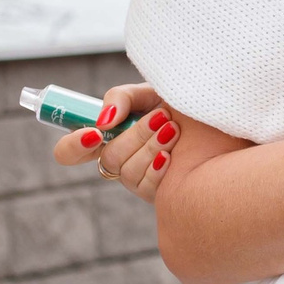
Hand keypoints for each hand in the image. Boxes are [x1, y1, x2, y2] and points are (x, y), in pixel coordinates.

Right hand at [51, 83, 176, 202]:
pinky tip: (172, 154)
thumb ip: (121, 98)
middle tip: (160, 117)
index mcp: (108, 136)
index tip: (96, 132)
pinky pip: (145, 186)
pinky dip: (158, 166)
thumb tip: (103, 122)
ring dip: (151, 146)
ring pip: (126, 171)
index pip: (71, 152)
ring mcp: (135, 178)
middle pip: (108, 158)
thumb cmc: (178, 105)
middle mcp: (118, 159)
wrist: (212, 120)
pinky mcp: (154, 192)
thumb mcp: (147, 92)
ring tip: (174, 128)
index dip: (73, 146)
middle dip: (134, 135)